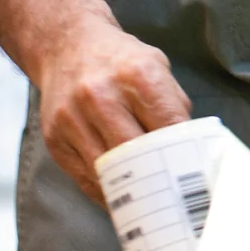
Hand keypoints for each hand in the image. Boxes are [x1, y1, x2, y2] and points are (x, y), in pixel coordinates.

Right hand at [34, 20, 191, 202]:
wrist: (66, 46)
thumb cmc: (120, 60)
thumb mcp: (157, 67)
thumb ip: (174, 105)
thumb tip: (191, 148)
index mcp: (137, 75)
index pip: (167, 125)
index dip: (183, 154)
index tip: (195, 174)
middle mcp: (101, 96)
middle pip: (135, 154)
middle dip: (158, 178)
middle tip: (176, 196)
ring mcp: (72, 119)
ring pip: (107, 172)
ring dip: (131, 192)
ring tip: (152, 204)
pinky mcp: (54, 139)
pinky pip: (84, 178)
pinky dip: (106, 192)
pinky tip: (123, 198)